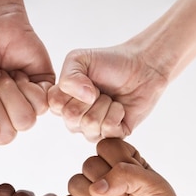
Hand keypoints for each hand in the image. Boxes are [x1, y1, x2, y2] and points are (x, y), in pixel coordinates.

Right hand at [48, 37, 170, 141]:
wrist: (141, 66)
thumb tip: (84, 97)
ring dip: (105, 104)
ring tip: (110, 98)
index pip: (54, 104)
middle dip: (91, 97)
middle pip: (71, 116)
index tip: (85, 79)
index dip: (72, 89)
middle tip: (100, 89)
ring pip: (90, 124)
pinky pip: (108, 131)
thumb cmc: (110, 62)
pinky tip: (120, 107)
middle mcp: (74, 120)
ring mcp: (92, 131)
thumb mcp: (80, 59)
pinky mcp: (113, 137)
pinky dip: (117, 113)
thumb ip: (69, 76)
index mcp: (63, 102)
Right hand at [63, 138, 195, 195]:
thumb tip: (95, 186)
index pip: (107, 146)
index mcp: (127, 166)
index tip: (134, 183)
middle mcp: (108, 180)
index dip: (115, 162)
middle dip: (106, 186)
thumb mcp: (157, 188)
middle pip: (87, 165)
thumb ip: (126, 174)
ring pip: (74, 184)